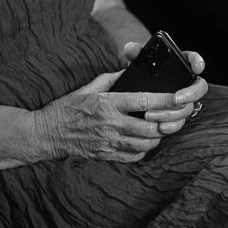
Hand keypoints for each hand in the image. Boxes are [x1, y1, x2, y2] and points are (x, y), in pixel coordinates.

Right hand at [31, 54, 207, 164]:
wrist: (48, 133)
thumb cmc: (67, 107)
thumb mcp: (88, 87)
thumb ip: (112, 79)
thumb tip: (130, 71)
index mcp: (108, 103)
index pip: (145, 101)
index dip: (166, 100)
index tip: (179, 97)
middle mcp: (111, 123)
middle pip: (151, 128)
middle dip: (168, 123)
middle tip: (175, 118)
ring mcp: (109, 142)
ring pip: (146, 144)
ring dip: (157, 137)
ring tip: (161, 129)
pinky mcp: (107, 155)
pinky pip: (134, 156)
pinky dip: (144, 150)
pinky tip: (144, 142)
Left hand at [122, 42, 207, 136]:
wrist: (135, 87)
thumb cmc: (140, 70)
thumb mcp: (137, 60)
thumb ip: (135, 52)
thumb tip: (130, 48)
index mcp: (179, 64)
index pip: (194, 60)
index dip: (198, 62)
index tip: (196, 67)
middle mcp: (186, 83)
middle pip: (199, 88)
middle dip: (190, 94)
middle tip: (176, 99)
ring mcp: (183, 100)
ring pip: (188, 108)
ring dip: (173, 113)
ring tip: (153, 114)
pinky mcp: (176, 114)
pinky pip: (180, 121)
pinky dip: (171, 125)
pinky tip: (160, 127)